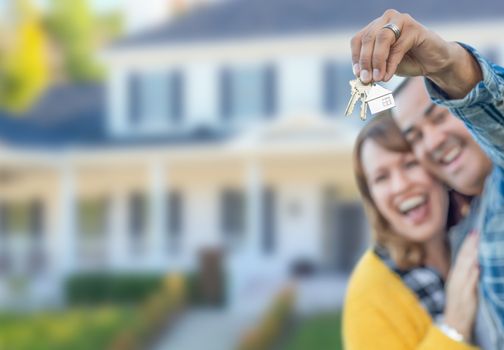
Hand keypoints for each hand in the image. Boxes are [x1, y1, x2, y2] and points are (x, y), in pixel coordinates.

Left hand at [350, 9, 481, 97]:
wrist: (432, 62)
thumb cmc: (406, 61)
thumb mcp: (383, 65)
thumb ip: (372, 66)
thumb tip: (361, 76)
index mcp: (375, 26)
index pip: (358, 39)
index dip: (356, 57)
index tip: (358, 75)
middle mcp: (386, 19)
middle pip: (368, 38)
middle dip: (365, 61)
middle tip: (366, 79)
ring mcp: (401, 20)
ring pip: (382, 39)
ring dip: (377, 61)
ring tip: (377, 78)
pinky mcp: (415, 28)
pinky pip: (398, 46)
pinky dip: (391, 64)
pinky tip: (388, 76)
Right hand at [444, 231, 479, 341]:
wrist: (455, 323)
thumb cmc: (462, 305)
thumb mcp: (464, 287)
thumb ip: (469, 275)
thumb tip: (476, 262)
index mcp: (456, 275)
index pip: (462, 256)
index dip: (468, 244)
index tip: (474, 231)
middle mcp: (456, 278)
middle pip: (463, 259)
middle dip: (469, 245)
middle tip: (476, 232)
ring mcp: (460, 287)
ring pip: (465, 268)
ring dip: (470, 256)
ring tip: (476, 244)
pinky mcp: (466, 297)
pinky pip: (469, 285)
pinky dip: (472, 276)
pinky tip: (477, 268)